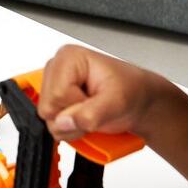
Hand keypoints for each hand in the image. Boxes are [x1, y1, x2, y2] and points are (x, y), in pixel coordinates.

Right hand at [36, 44, 163, 141]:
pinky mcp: (54, 101)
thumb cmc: (131, 91)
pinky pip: (53, 125)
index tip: (96, 103)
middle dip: (73, 118)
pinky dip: (71, 128)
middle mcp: (56, 69)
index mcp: (68, 58)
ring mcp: (53, 85)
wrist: (138, 100)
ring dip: (73, 126)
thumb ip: (90, 113)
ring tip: (91, 114)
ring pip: (48, 120)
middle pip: (48, 108)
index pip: (57, 95)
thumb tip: (64, 122)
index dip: (77, 107)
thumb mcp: (117, 102)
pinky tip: (84, 118)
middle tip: (95, 110)